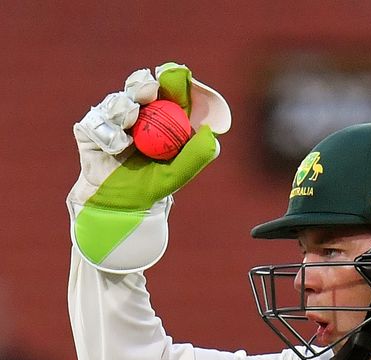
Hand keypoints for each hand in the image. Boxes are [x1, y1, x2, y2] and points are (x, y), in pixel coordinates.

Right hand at [67, 63, 230, 272]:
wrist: (120, 207)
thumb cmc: (153, 186)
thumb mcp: (179, 173)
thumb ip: (197, 154)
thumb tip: (212, 132)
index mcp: (161, 116)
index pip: (167, 90)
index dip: (171, 78)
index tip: (175, 72)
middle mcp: (137, 113)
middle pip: (140, 86)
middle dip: (144, 84)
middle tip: (149, 90)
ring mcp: (112, 120)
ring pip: (117, 101)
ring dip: (124, 107)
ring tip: (131, 118)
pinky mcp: (90, 130)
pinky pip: (96, 122)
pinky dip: (108, 131)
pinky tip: (117, 145)